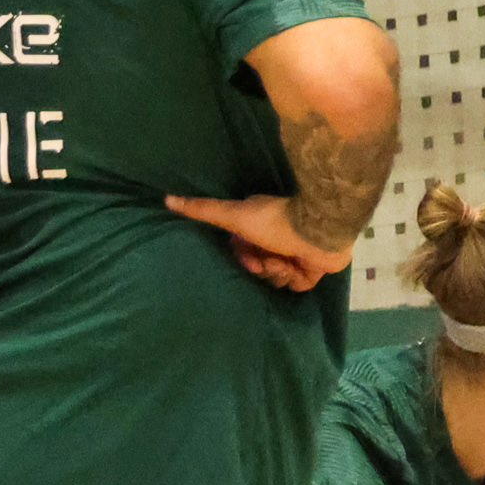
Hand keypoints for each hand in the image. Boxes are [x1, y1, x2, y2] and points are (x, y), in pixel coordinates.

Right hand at [165, 192, 350, 290]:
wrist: (318, 230)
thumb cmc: (274, 221)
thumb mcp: (232, 215)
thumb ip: (202, 209)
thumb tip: (167, 199)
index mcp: (259, 229)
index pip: (242, 252)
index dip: (244, 258)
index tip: (249, 256)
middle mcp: (276, 241)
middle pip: (258, 267)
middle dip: (261, 266)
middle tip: (269, 260)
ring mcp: (296, 255)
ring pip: (276, 278)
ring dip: (278, 272)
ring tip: (287, 261)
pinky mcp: (313, 269)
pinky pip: (297, 285)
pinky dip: (297, 279)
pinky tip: (300, 268)